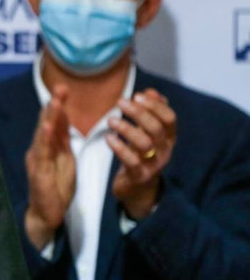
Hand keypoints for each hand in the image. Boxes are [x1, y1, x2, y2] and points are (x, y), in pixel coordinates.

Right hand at [24, 84, 76, 249]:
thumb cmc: (55, 188)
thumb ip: (62, 141)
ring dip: (49, 117)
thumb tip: (63, 120)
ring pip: (43, 134)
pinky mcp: (37, 171)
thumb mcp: (65, 161)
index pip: (53, 122)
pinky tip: (46, 126)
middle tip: (60, 87)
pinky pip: (41, 152)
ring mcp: (37, 159)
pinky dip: (43, 138)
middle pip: (46, 123)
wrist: (46, 214)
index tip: (64, 89)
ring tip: (54, 102)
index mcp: (48, 147)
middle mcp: (39, 149)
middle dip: (53, 105)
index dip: (58, 106)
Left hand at [107, 89, 176, 218]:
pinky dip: (120, 148)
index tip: (137, 95)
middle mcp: (164, 150)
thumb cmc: (141, 154)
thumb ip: (150, 112)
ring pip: (145, 143)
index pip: (169, 118)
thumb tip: (150, 91)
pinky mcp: (139, 176)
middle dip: (139, 113)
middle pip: (156, 128)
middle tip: (120, 102)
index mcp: (169, 138)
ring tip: (110, 120)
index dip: (155, 105)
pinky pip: (132, 161)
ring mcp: (153, 164)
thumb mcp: (147, 133)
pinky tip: (108, 138)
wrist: (138, 188)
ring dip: (126, 128)